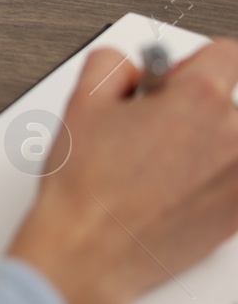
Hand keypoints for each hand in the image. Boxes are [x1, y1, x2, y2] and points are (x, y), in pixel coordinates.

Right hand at [8, 39, 237, 303]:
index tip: (174, 78)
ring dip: (205, 147)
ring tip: (158, 166)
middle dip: (193, 110)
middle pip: (228, 102)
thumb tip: (130, 67)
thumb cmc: (86, 187)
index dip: (191, 63)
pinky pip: (230, 181)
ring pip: (229, 143)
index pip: (226, 54)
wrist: (90, 249)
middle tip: (152, 129)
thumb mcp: (81, 102)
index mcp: (200, 100)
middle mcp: (234, 138)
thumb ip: (111, 64)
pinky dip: (209, 182)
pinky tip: (170, 191)